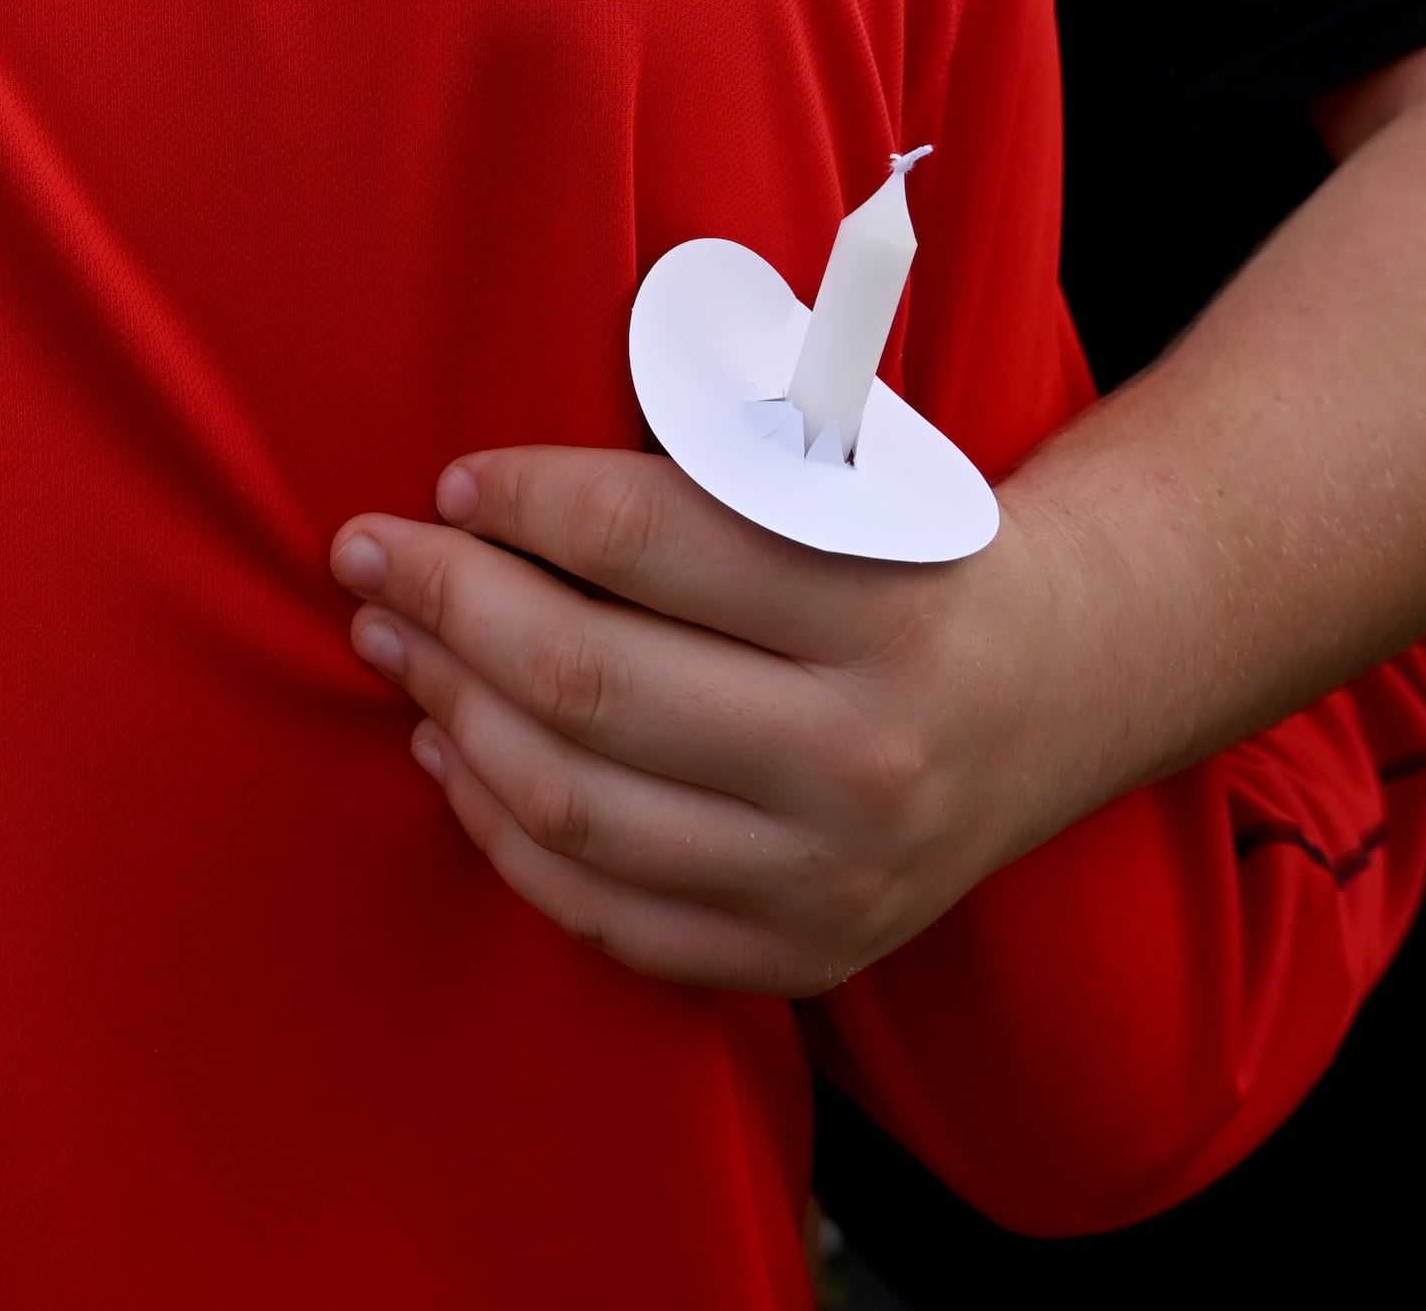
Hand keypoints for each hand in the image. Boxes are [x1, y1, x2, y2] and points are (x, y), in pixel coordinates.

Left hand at [331, 446, 1080, 998]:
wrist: (1054, 693)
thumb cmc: (910, 557)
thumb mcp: (847, 479)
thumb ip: (699, 472)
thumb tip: (485, 489)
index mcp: (885, 606)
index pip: (644, 538)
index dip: (521, 502)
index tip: (452, 482)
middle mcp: (863, 755)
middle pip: (585, 679)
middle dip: (447, 604)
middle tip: (371, 554)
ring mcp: (831, 876)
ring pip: (571, 806)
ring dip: (449, 713)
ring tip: (394, 645)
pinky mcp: (799, 954)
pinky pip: (600, 911)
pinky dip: (499, 831)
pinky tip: (451, 753)